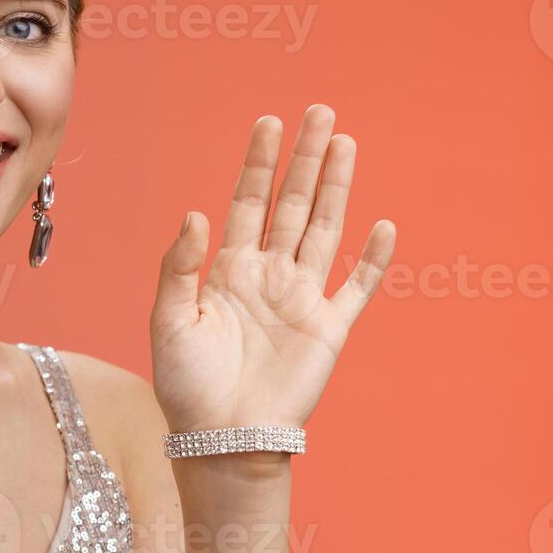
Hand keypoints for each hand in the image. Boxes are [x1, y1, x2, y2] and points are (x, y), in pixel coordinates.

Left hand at [149, 105, 395, 433]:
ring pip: (324, 230)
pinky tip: (384, 227)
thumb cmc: (187, 386)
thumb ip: (179, 266)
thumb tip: (196, 213)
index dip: (259, 163)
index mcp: (229, 270)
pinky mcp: (329, 329)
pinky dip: (373, 260)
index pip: (248, 202)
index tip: (269, 122)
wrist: (222, 439)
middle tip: (320, 113)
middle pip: (292, 204)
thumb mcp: (168, 321)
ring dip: (335, 188)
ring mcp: (302, 299)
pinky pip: (357, 288)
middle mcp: (269, 275)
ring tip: (346, 144)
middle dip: (305, 159)